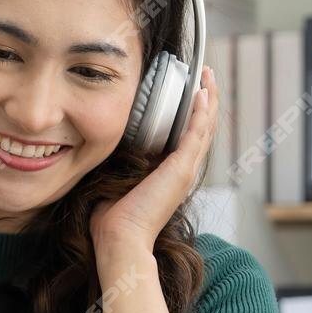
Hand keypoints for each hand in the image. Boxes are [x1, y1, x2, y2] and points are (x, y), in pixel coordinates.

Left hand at [91, 65, 217, 259]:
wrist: (119, 239)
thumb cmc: (112, 218)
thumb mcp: (116, 181)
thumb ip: (120, 163)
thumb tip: (104, 145)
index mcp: (170, 173)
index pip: (188, 136)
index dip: (192, 112)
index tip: (190, 89)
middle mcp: (183, 170)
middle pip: (202, 127)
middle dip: (205, 98)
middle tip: (205, 73)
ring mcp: (185, 170)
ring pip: (204, 127)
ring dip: (207, 99)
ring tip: (207, 75)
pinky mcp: (181, 170)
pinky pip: (196, 135)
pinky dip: (200, 113)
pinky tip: (202, 94)